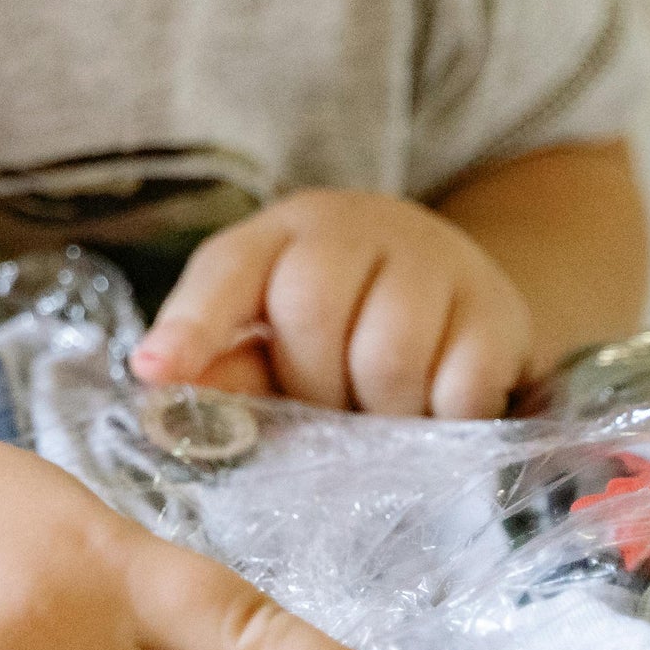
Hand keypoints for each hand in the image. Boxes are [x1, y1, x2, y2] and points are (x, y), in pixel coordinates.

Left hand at [131, 190, 533, 418]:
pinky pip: (457, 387)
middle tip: (325, 405)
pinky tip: (430, 409)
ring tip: (376, 409)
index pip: (227, 269)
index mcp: (281, 233)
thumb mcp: (274, 327)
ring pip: (388, 355)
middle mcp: (354, 229)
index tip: (154, 372)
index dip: (189, 324)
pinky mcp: (495, 310)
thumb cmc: (342, 315)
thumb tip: (167, 409)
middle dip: (310, 384)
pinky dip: (438, 419)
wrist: (458, 282)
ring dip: (375, 410)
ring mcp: (432, 261)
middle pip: (311, 312)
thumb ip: (227, 364)